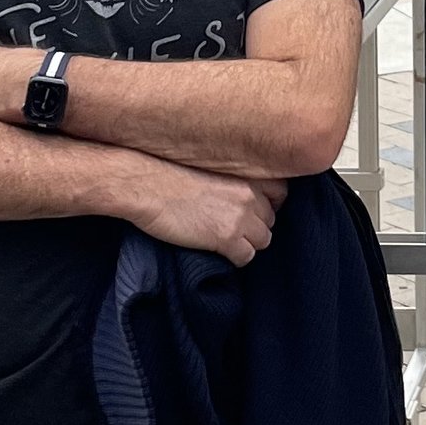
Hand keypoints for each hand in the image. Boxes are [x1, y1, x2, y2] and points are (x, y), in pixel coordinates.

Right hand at [124, 164, 287, 264]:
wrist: (144, 184)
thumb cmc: (167, 172)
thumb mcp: (211, 166)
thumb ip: (232, 179)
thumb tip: (240, 198)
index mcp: (247, 172)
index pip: (281, 193)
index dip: (268, 204)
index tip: (254, 210)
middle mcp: (251, 193)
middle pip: (271, 219)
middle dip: (255, 225)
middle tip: (232, 227)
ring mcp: (241, 216)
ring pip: (262, 240)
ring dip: (246, 243)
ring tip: (225, 240)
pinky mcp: (226, 238)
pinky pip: (246, 257)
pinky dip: (235, 258)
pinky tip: (219, 251)